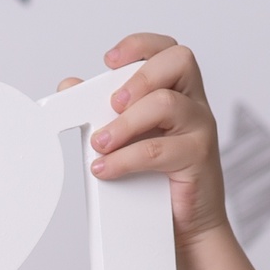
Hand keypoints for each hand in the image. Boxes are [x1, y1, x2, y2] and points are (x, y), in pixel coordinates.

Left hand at [59, 33, 229, 247]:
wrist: (185, 223)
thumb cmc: (157, 177)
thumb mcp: (126, 136)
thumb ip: (101, 109)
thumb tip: (69, 85)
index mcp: (178, 92)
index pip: (168, 51)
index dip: (140, 46)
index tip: (109, 60)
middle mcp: (194, 104)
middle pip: (179, 62)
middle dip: (138, 77)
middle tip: (112, 104)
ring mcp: (200, 129)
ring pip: (166, 104)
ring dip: (124, 123)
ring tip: (100, 144)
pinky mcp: (198, 158)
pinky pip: (158, 149)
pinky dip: (124, 159)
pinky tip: (105, 168)